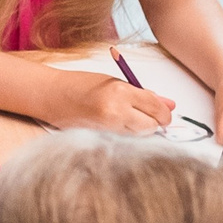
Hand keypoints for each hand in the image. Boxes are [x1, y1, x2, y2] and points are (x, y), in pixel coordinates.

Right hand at [48, 71, 173, 134]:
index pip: (155, 107)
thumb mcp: (116, 82)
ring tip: (129, 118)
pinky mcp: (100, 140)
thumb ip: (144, 94)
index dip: (164, 112)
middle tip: (149, 116)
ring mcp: (107, 129)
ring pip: (139, 136)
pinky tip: (119, 125)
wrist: (52, 96)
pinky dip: (128, 135)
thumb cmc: (82, 84)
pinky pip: (125, 140)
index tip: (166, 113)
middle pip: (151, 126)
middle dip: (155, 123)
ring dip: (141, 129)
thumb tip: (170, 104)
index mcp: (120, 92)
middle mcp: (115, 112)